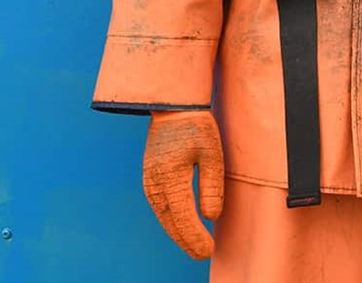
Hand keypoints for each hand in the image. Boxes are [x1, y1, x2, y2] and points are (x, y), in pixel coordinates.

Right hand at [142, 110, 224, 258]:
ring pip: (163, 217)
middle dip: (187, 241)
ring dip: (178, 234)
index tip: (208, 251)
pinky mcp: (149, 179)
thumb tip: (211, 216)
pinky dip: (170, 221)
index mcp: (170, 177)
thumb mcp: (212, 153)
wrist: (172, 107)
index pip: (183, 217)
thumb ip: (211, 185)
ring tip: (195, 247)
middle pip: (170, 222)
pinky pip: (159, 207)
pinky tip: (181, 228)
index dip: (195, 237)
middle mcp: (154, 183)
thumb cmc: (196, 127)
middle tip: (203, 255)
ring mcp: (149, 182)